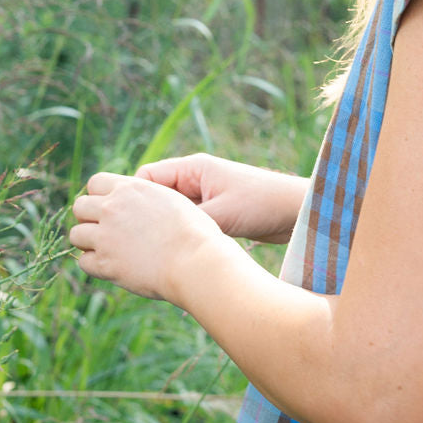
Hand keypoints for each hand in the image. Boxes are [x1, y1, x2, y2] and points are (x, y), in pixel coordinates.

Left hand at [70, 171, 223, 303]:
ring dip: (88, 242)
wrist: (194, 260)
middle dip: (89, 217)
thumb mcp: (171, 200)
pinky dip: (94, 265)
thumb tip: (137, 203)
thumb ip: (147, 197)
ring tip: (107, 249)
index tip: (110, 208)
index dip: (100, 196)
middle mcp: (112, 208)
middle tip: (105, 230)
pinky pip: (83, 262)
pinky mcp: (105, 263)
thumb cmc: (193, 232)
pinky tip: (111, 266)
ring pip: (76, 235)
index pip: (95, 182)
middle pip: (79, 206)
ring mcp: (105, 236)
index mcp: (130, 188)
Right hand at [134, 153, 306, 242]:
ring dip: (162, 228)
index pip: (146, 177)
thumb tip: (156, 238)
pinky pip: (186, 223)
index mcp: (193, 168)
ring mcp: (204, 196)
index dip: (133, 199)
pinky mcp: (214, 213)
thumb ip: (188, 222)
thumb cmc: (262, 203)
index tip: (125, 224)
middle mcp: (194, 180)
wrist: (297, 211)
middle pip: (155, 196)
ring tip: (149, 252)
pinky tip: (171, 254)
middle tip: (131, 243)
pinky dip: (179, 235)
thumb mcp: (221, 214)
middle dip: (144, 217)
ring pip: (170, 213)